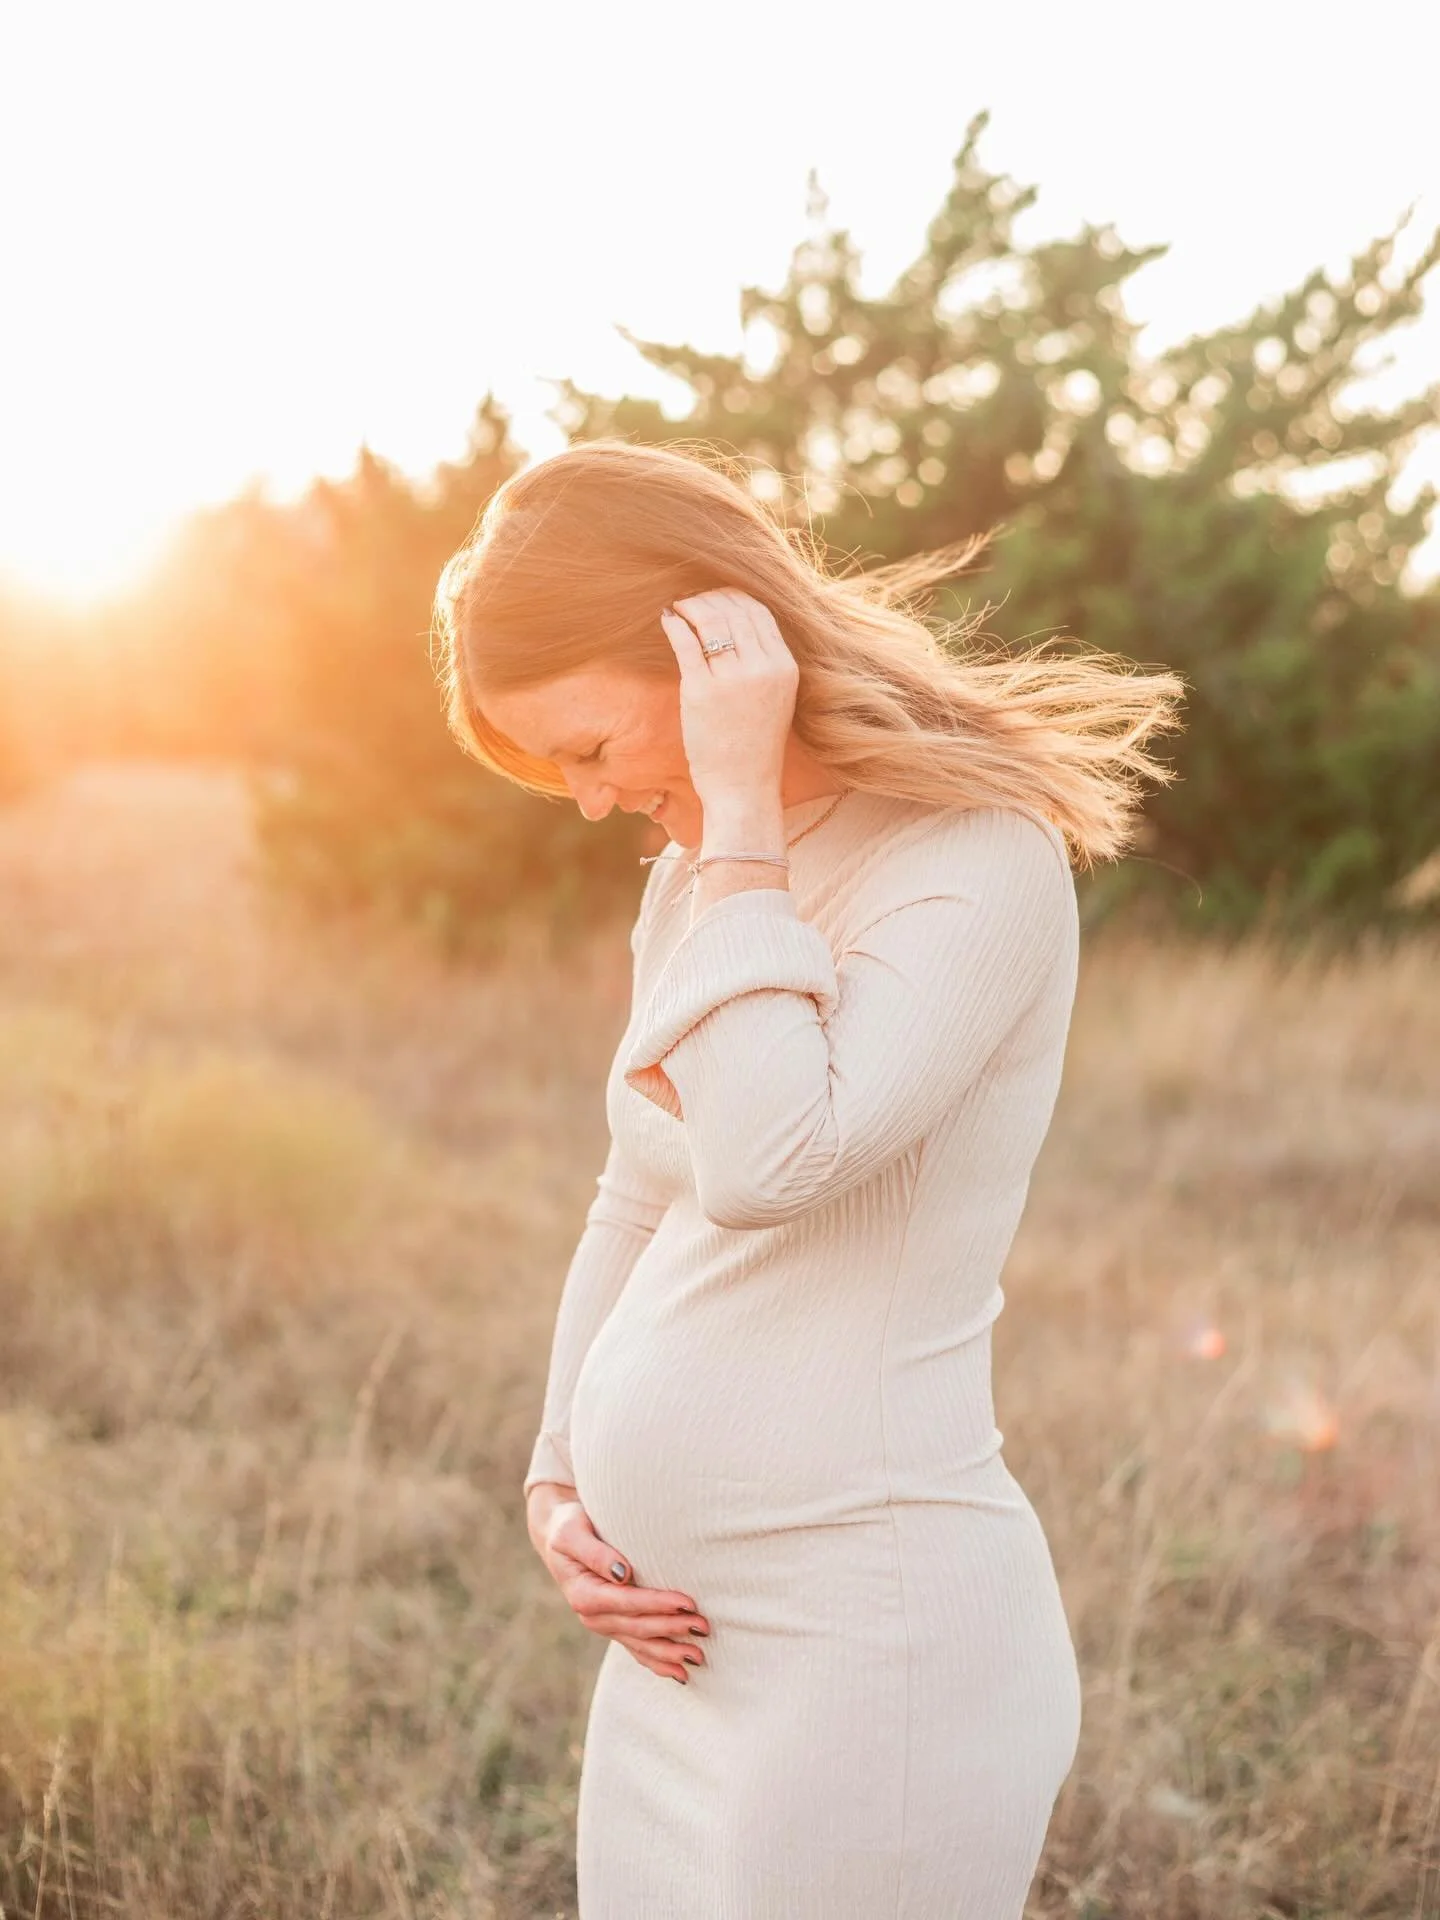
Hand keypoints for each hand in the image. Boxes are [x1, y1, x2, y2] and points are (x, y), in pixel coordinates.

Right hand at [526, 1486, 709, 1682]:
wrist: (559, 1537)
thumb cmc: (569, 1527)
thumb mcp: (573, 1533)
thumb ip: (595, 1553)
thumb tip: (622, 1572)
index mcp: (584, 1595)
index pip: (628, 1603)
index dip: (658, 1604)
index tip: (687, 1603)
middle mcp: (592, 1617)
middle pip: (638, 1627)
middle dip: (672, 1628)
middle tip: (703, 1626)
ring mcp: (603, 1625)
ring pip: (640, 1644)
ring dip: (669, 1652)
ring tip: (698, 1656)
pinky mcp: (613, 1626)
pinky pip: (636, 1649)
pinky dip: (658, 1662)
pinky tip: (680, 1673)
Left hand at [659, 590, 798, 811]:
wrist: (744, 787)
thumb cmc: (754, 746)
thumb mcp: (775, 698)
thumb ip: (763, 662)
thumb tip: (734, 626)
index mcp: (784, 667)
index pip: (759, 611)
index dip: (734, 596)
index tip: (716, 598)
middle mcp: (762, 668)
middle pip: (734, 609)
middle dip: (709, 597)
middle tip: (691, 600)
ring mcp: (732, 679)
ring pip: (710, 619)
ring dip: (690, 606)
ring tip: (677, 608)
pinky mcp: (701, 691)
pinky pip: (686, 643)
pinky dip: (674, 624)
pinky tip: (667, 620)